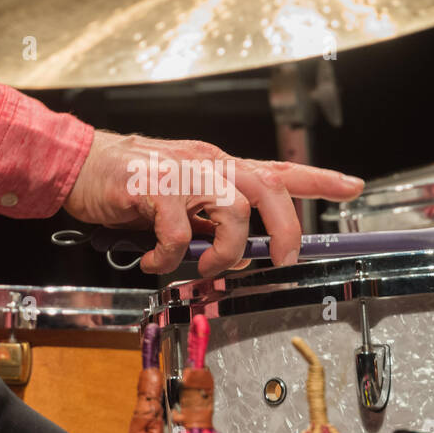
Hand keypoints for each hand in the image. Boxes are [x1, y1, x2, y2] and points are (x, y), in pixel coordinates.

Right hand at [63, 130, 364, 275]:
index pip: (279, 170)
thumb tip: (239, 251)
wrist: (80, 166)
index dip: (319, 179)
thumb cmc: (132, 186)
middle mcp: (208, 164)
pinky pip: (178, 230)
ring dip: (226, 251)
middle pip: (268, 190)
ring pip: (232, 211)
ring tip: (205, 268)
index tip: (353, 185)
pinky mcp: (152, 186)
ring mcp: (182, 172)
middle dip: (285, 230)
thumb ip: (211, 219)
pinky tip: (156, 260)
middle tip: (282, 260)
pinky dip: (171, 256)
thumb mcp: (182, 200)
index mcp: (220, 168)